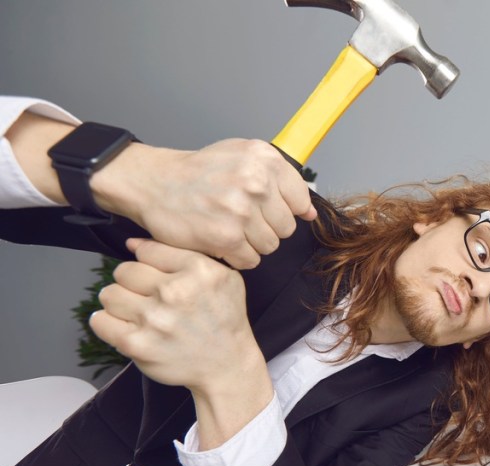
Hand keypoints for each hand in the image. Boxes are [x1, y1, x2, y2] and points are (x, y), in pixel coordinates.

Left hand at [90, 238, 272, 447]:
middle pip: (124, 270)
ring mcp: (154, 319)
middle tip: (148, 298)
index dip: (149, 264)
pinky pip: (100, 321)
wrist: (227, 364)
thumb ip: (182, 255)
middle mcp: (176, 292)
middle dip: (132, 283)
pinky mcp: (137, 344)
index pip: (148, 250)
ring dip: (120, 303)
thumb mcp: (221, 277)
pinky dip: (107, 323)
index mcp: (199, 270)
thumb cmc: (223, 318)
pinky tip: (125, 327)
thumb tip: (133, 243)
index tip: (158, 278)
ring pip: (109, 293)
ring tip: (137, 313)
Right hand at [93, 138, 316, 268]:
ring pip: (270, 246)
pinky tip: (221, 240)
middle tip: (241, 219)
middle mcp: (256, 182)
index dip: (286, 210)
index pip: (300, 200)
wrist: (156, 183)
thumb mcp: (243, 157)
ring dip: (251, 244)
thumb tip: (310, 212)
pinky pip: (250, 260)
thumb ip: (280, 179)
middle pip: (286, 228)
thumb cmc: (201, 172)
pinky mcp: (226, 237)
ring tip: (230, 228)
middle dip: (266, 228)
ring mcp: (241, 210)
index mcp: (265, 159)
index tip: (267, 210)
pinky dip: (236, 256)